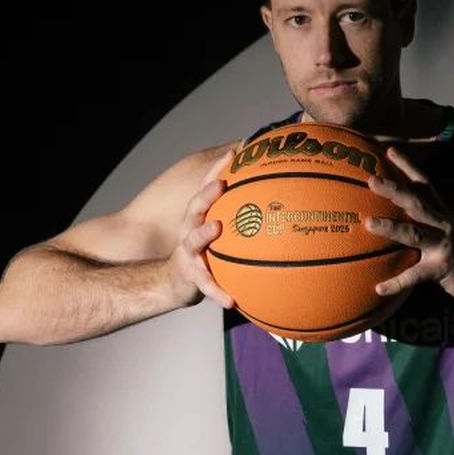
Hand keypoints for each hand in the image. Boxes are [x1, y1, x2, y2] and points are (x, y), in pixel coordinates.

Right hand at [167, 148, 236, 309]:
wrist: (177, 283)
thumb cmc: (207, 251)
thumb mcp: (220, 230)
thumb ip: (241, 215)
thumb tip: (276, 198)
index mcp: (200, 217)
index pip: (208, 187)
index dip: (217, 168)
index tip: (234, 152)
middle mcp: (190, 230)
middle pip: (194, 207)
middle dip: (206, 194)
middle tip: (220, 184)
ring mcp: (188, 253)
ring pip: (193, 241)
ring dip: (204, 233)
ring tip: (217, 227)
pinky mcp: (192, 277)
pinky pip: (206, 285)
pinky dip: (218, 292)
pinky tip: (232, 301)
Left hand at [365, 145, 453, 301]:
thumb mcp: (443, 229)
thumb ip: (421, 220)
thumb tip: (392, 212)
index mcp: (439, 212)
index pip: (423, 184)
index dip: (407, 166)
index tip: (389, 150)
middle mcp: (441, 224)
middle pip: (416, 203)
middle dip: (394, 190)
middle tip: (371, 180)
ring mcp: (443, 245)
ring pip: (414, 233)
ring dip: (392, 227)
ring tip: (368, 223)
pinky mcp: (442, 268)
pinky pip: (416, 275)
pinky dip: (397, 282)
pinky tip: (379, 288)